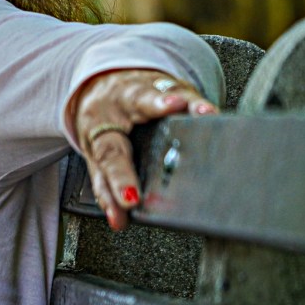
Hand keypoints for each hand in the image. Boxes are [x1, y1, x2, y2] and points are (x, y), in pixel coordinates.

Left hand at [71, 69, 217, 231]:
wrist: (100, 83)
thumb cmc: (99, 124)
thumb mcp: (95, 154)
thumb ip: (105, 186)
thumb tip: (119, 221)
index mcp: (98, 124)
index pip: (109, 154)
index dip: (119, 178)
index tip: (131, 200)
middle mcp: (120, 102)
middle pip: (135, 106)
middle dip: (151, 116)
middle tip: (168, 115)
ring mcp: (145, 89)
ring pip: (161, 92)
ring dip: (179, 100)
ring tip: (196, 109)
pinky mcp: (168, 83)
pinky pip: (184, 90)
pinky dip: (196, 101)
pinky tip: (209, 109)